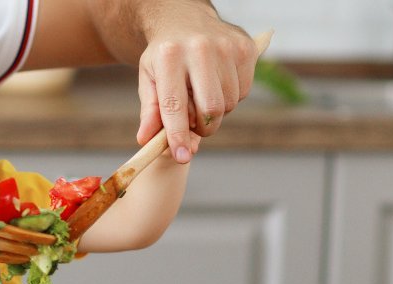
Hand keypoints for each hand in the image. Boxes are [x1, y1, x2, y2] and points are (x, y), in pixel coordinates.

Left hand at [135, 20, 256, 163]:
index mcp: (169, 56)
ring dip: (215, 113)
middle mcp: (200, 49)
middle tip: (193, 124)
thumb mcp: (149, 78)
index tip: (182, 156)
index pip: (175, 105)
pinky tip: (217, 83)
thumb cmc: (165, 56)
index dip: (178, 135)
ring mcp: (226, 47)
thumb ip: (150, 110)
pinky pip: (244, 92)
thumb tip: (146, 140)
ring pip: (228, 105)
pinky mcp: (246, 49)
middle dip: (201, 128)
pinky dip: (231, 97)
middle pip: (210, 110)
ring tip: (202, 97)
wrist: (184, 19)